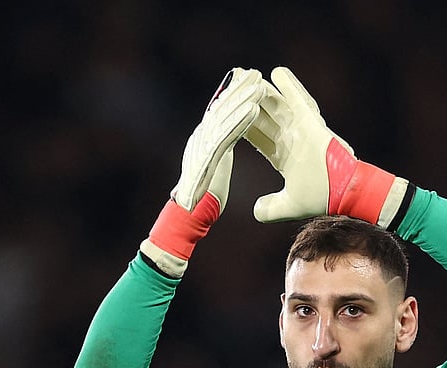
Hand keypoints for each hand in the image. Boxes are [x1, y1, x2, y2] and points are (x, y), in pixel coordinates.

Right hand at [141, 68, 264, 276]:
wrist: (187, 216)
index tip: (247, 80)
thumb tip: (223, 147)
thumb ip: (217, 156)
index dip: (232, 95)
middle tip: (255, 72)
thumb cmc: (201, 200)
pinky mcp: (207, 157)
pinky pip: (226, 135)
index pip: (220, 113)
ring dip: (242, 98)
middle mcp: (200, 139)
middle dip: (238, 88)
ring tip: (259, 82)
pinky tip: (254, 108)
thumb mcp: (213, 172)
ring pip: (224, 117)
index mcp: (203, 141)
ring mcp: (201, 146)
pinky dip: (240, 121)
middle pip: (221, 108)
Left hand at [243, 66, 408, 226]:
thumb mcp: (290, 204)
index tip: (228, 117)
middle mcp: (292, 139)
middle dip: (247, 104)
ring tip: (245, 76)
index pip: (258, 138)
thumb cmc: (324, 197)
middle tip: (231, 88)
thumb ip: (272, 207)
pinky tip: (277, 72)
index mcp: (285, 156)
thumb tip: (256, 211)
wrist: (346, 193)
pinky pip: (298, 101)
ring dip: (261, 91)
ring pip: (276, 107)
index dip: (243, 127)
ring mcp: (302, 129)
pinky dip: (289, 87)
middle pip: (263, 118)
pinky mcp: (312, 123)